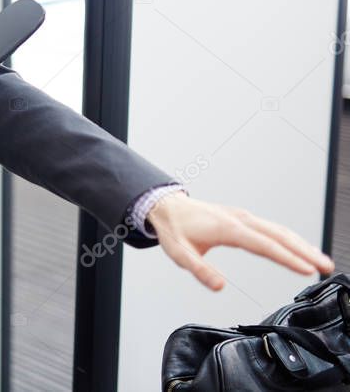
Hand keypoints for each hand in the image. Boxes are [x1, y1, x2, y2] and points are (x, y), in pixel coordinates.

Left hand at [147, 193, 334, 290]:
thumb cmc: (174, 230)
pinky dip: (290, 239)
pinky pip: (272, 228)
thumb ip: (199, 271)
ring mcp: (243, 217)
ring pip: (279, 230)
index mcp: (227, 228)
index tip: (307, 269)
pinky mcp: (243, 219)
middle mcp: (239, 219)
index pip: (264, 245)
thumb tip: (220, 286)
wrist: (166, 207)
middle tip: (326, 266)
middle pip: (279, 235)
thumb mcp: (180, 254)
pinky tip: (300, 249)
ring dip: (301, 244)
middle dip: (304, 251)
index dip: (287, 258)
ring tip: (321, 261)